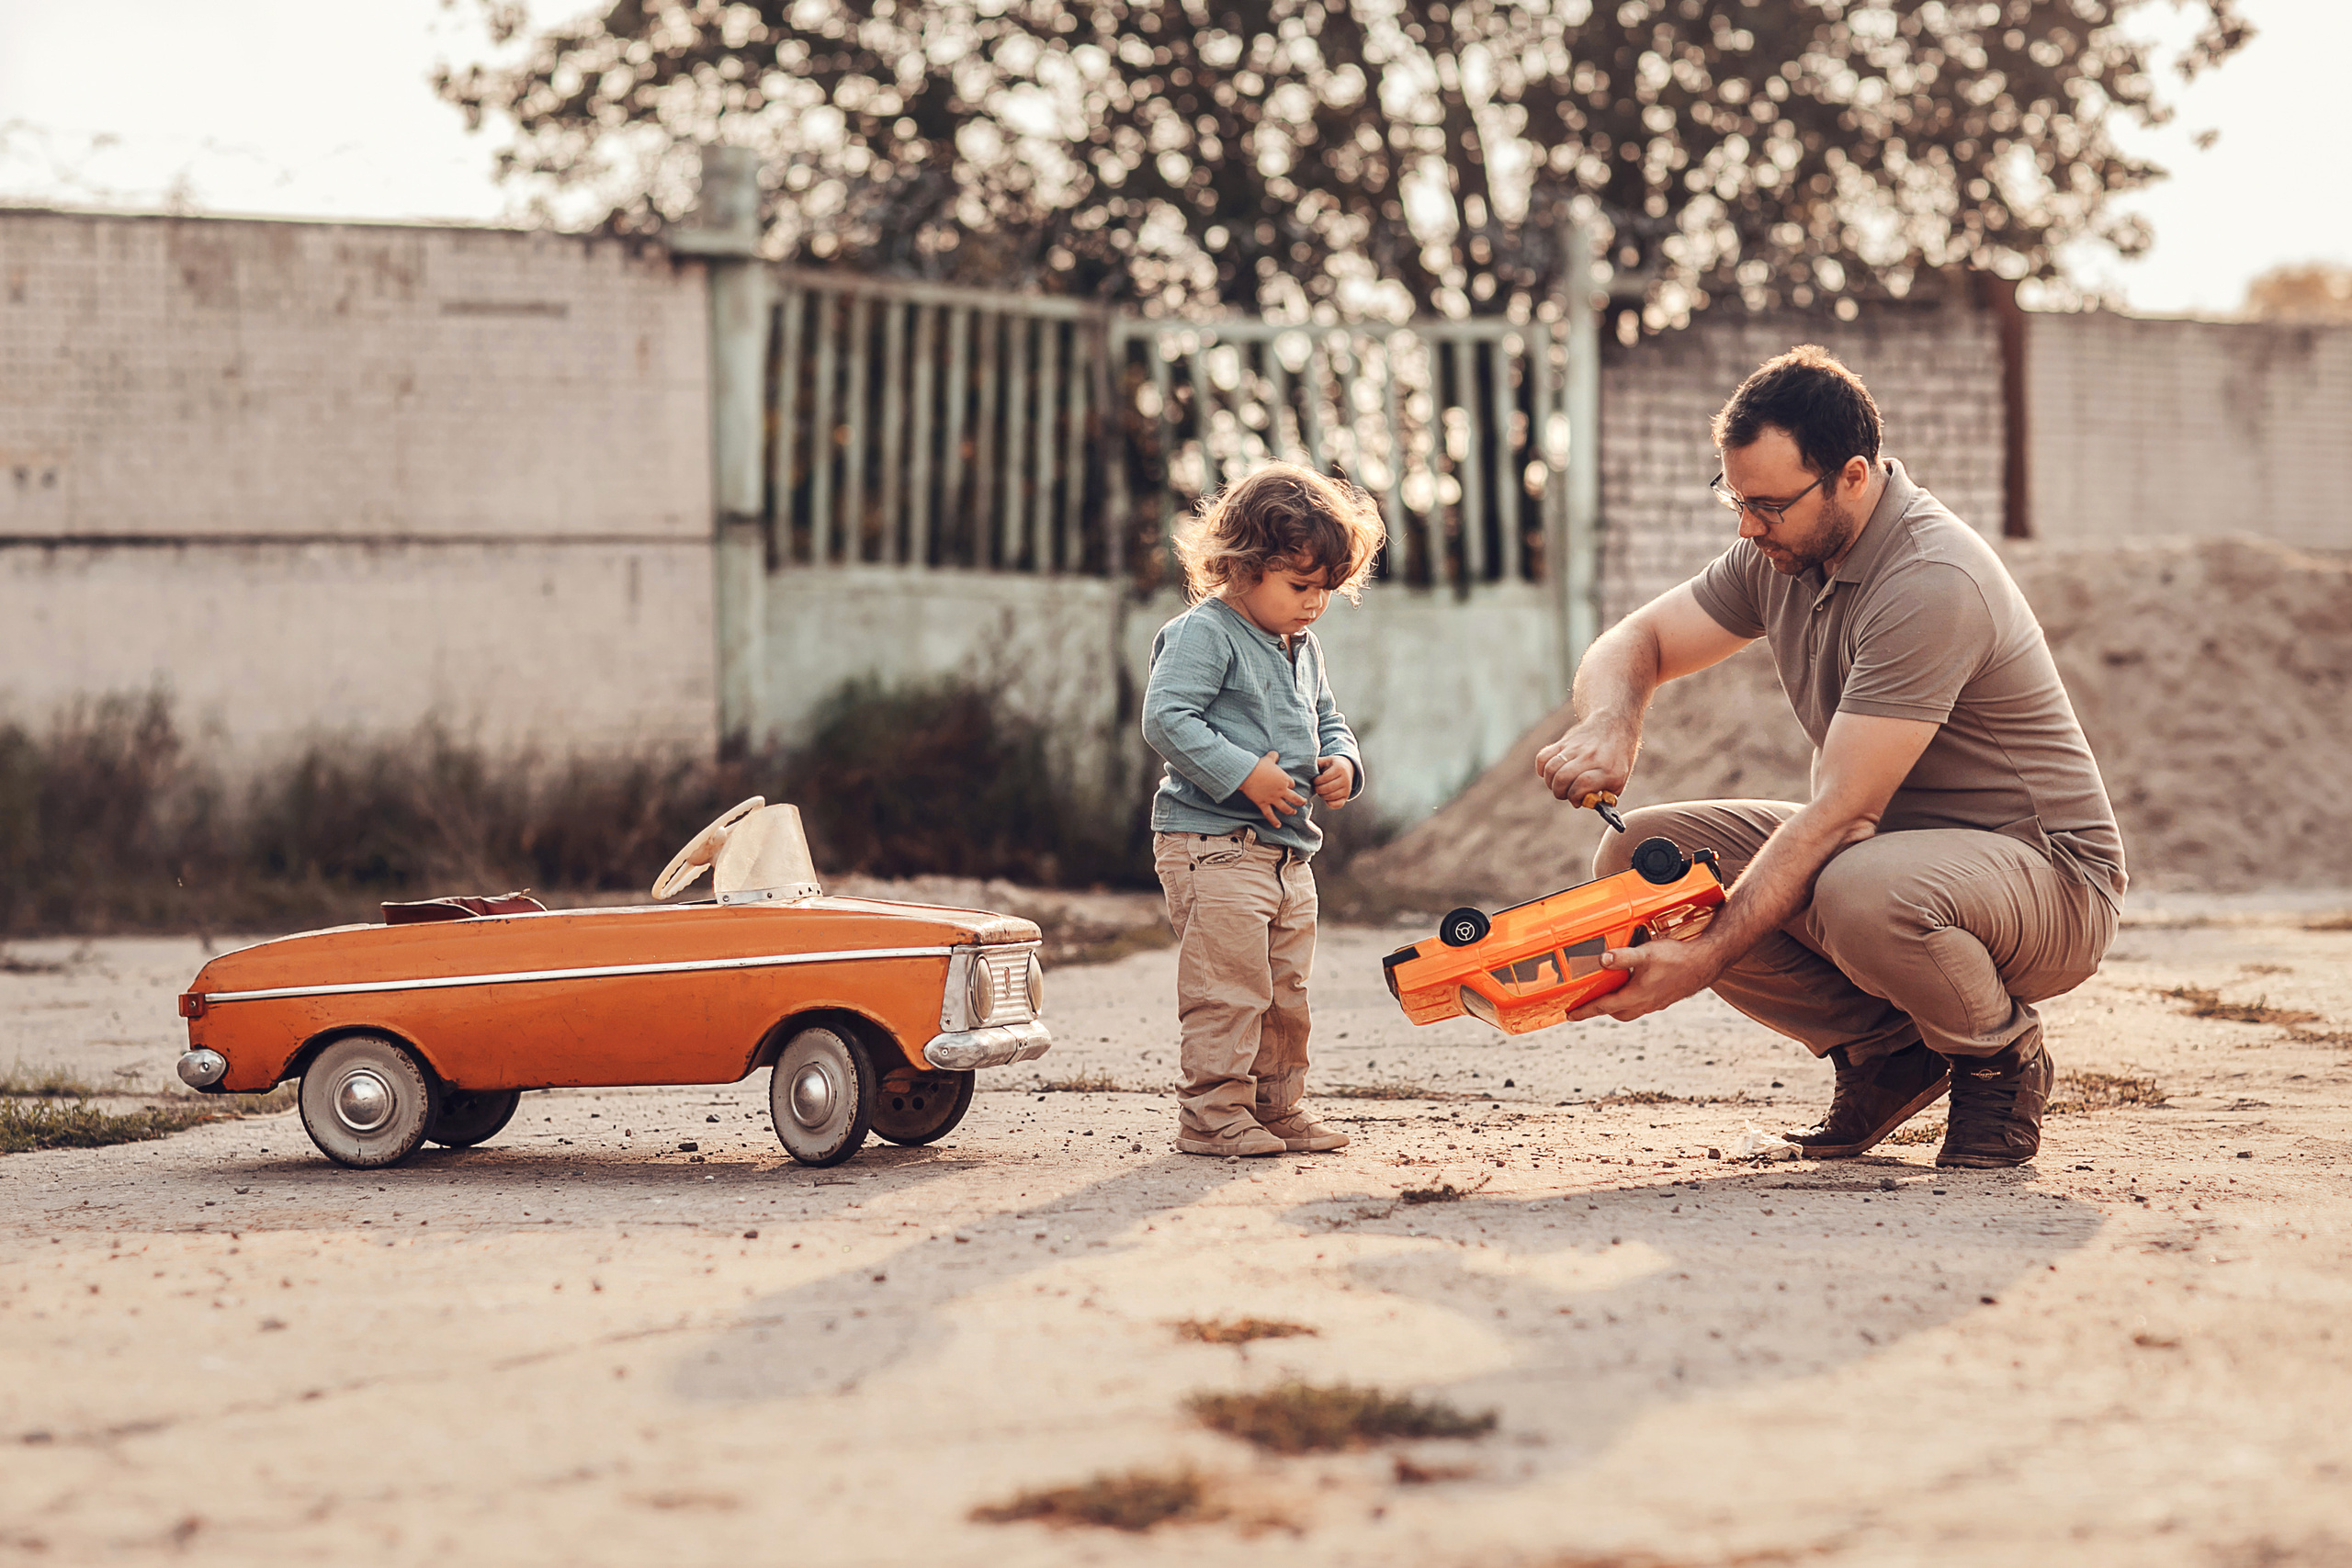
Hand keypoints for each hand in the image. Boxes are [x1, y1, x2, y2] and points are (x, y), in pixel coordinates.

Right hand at [1239, 752, 1305, 827]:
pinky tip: (1278, 825)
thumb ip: (1274, 756)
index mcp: (1285, 779)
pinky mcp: (1263, 804)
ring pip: (1285, 808)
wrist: (1248, 773)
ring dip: (1290, 811)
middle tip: (1303, 802)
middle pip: (1294, 798)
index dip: (1291, 785)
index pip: (1292, 784)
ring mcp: (1273, 799)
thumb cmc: (1258, 765)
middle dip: (1300, 801)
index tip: (1289, 786)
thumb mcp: (1268, 758)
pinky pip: (1270, 815)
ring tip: (1293, 812)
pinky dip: (1274, 821)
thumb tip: (1275, 754)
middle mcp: (1281, 791)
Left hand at [1312, 756, 1353, 809]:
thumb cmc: (1332, 765)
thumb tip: (1305, 766)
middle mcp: (1345, 779)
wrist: (1348, 769)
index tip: (1313, 780)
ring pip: (1331, 797)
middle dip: (1317, 789)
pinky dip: (1329, 803)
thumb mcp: (1326, 760)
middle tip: (1315, 786)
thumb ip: (1317, 762)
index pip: (1325, 778)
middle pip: (1327, 788)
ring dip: (1322, 795)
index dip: (1316, 781)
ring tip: (1320, 790)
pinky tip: (1326, 797)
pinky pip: (1337, 805)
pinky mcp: (1346, 797)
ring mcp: (1347, 789)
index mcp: (1339, 769)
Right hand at [1535, 715, 1636, 806]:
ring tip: (1558, 785)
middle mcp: (1591, 757)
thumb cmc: (1617, 758)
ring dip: (1550, 783)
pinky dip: (1542, 769)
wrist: (1614, 724)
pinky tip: (1551, 774)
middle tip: (1566, 794)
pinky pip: (1543, 757)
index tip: (1577, 800)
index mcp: (1608, 769)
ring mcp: (1575, 748)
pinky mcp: (1564, 742)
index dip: (1575, 796)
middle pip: (1562, 778)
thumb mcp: (1620, 779)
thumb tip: (1583, 804)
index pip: (1583, 784)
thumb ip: (1604, 795)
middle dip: (1560, 793)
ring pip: (1551, 769)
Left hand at [1564, 936, 1723, 1022]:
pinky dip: (1631, 1001)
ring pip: (1629, 1011)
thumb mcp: (1645, 954)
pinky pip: (1642, 1005)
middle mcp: (1645, 1004)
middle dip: (1599, 1010)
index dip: (1584, 1011)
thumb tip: (1601, 960)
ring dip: (1616, 1006)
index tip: (1569, 1016)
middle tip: (1585, 1005)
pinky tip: (1633, 988)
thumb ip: (1622, 957)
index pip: (1603, 1007)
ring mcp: (1656, 1003)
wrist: (1707, 962)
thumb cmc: (1677, 957)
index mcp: (1635, 996)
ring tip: (1606, 996)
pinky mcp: (1665, 998)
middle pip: (1615, 1013)